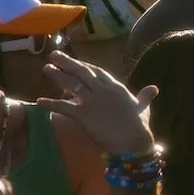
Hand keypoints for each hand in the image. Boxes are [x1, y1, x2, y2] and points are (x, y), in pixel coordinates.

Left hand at [40, 53, 155, 155]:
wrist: (132, 140)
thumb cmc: (139, 125)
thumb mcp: (143, 107)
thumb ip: (145, 96)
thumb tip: (154, 88)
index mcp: (116, 87)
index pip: (98, 72)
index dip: (85, 65)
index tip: (75, 60)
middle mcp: (102, 90)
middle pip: (82, 72)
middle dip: (68, 63)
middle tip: (54, 55)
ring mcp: (92, 101)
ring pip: (71, 84)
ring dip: (58, 76)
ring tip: (46, 68)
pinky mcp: (83, 115)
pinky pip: (63, 107)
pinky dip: (51, 104)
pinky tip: (39, 101)